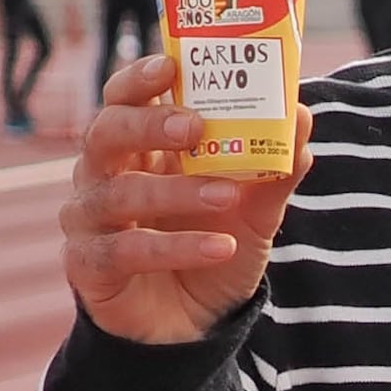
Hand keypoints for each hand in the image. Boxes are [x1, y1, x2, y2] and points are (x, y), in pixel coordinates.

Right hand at [60, 51, 302, 345]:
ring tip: (228, 196)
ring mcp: (90, 220)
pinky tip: (221, 248)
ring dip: (176, 191)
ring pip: (118, 193)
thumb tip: (301, 116)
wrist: (196, 324)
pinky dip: (176, 247)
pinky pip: (125, 251)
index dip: (140, 78)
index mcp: (140, 148)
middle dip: (147, 125)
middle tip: (195, 127)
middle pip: (105, 132)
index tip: (171, 66)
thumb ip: (276, 168)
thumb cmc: (216, 248)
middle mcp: (105, 175)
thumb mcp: (257, 210)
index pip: (124, 98)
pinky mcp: (89, 265)